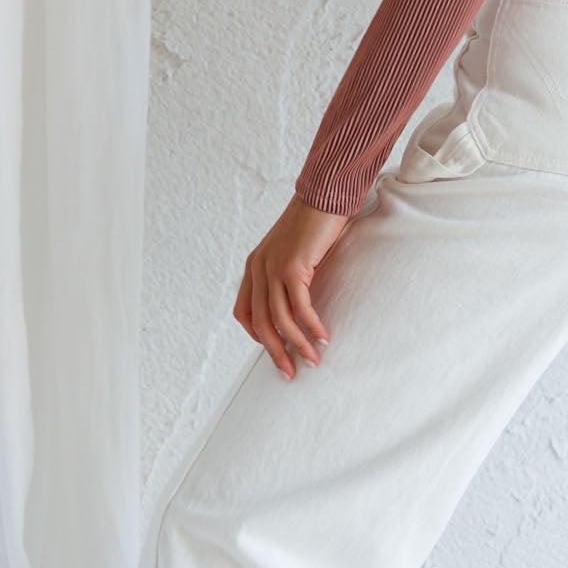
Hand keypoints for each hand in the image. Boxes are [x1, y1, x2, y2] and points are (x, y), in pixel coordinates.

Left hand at [234, 194, 347, 378]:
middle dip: (276, 351)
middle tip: (291, 372)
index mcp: (254, 266)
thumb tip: (300, 301)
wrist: (323, 195)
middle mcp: (258, 268)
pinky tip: (323, 336)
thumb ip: (289, 274)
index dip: (257, 335)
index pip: (244, 311)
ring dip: (297, 344)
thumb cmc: (314, 222)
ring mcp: (273, 268)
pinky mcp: (292, 267)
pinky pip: (300, 307)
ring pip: (279, 319)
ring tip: (313, 359)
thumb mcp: (294, 251)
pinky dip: (311, 326)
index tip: (277, 349)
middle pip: (260, 322)